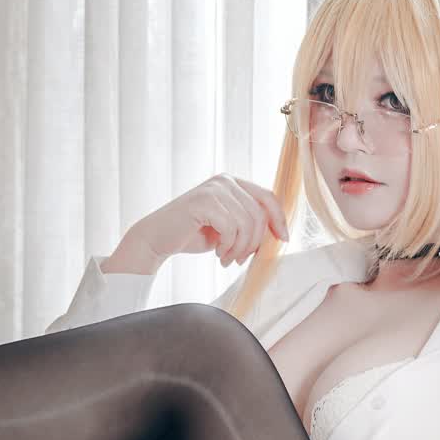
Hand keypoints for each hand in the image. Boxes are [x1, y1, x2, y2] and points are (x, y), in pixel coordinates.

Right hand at [110, 174, 289, 270]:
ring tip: (226, 258)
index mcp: (233, 183)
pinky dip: (227, 246)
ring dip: (239, 248)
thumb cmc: (191, 234)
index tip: (283, 240)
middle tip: (238, 259)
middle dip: (254, 242)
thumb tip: (278, 234)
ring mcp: (214, 189)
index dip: (279, 219)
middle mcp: (225, 180)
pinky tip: (217, 253)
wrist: (156, 239)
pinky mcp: (203, 201)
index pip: (268, 197)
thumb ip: (248, 223)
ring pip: (247, 223)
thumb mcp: (227, 228)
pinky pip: (230, 227)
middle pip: (260, 213)